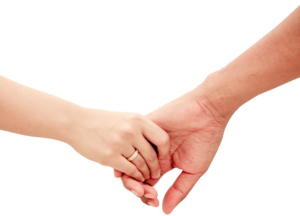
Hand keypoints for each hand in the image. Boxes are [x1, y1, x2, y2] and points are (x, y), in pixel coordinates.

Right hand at [66, 107, 169, 181]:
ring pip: (142, 165)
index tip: (162, 157)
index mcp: (138, 119)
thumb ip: (141, 128)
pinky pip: (130, 171)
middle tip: (156, 173)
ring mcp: (120, 143)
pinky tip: (136, 177)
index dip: (165, 151)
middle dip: (156, 167)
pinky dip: (135, 176)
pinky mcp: (109, 156)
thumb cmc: (102, 120)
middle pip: (152, 155)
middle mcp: (131, 130)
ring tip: (146, 176)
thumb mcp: (125, 117)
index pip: (162, 138)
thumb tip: (157, 146)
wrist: (75, 122)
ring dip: (146, 173)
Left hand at [112, 86, 231, 213]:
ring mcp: (147, 140)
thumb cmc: (204, 142)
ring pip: (130, 161)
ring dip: (131, 176)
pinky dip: (126, 157)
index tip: (152, 202)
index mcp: (163, 164)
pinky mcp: (144, 127)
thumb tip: (164, 212)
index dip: (146, 194)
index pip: (147, 182)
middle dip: (137, 188)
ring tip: (137, 186)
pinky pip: (130, 143)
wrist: (207, 112)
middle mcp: (151, 153)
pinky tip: (124, 168)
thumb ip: (179, 190)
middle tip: (144, 195)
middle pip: (136, 174)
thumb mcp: (193, 171)